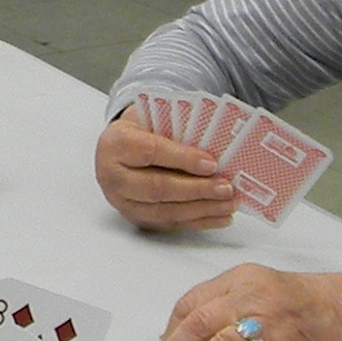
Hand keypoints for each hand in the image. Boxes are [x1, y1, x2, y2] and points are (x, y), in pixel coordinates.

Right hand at [95, 106, 238, 231]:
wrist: (120, 148)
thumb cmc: (143, 128)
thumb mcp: (155, 117)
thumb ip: (178, 129)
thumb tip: (218, 148)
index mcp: (116, 144)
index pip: (150, 152)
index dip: (182, 159)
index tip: (211, 164)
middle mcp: (112, 176)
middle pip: (156, 188)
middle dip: (196, 190)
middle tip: (226, 188)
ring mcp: (122, 201)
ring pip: (163, 211)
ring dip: (201, 209)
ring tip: (229, 205)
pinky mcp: (135, 217)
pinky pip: (168, 223)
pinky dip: (197, 222)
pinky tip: (219, 217)